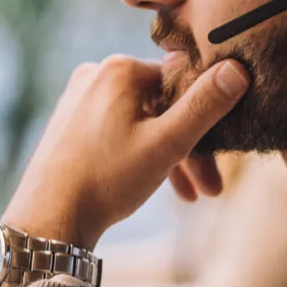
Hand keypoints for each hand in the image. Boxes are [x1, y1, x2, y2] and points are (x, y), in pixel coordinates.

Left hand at [1, 55, 249, 249]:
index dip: (207, 120)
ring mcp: (80, 97)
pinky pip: (119, 130)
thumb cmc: (107, 180)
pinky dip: (140, 154)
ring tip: (190, 197)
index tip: (222, 157)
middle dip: (190, 148)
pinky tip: (154, 184)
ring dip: (169, 157)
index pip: (181, 83)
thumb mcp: (167, 144)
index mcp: (120, 69)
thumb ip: (205, 106)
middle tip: (211, 189)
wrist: (48, 218)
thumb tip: (238, 68)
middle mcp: (96, 74)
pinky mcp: (71, 121)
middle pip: (162, 106)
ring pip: (142, 122)